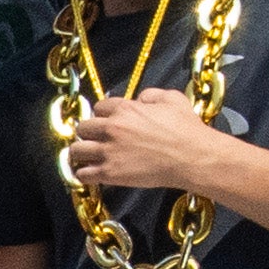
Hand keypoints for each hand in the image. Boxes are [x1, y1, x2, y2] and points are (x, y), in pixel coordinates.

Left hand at [64, 86, 235, 201]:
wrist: (192, 157)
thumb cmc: (186, 129)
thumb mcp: (173, 99)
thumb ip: (152, 94)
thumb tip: (140, 98)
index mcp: (125, 109)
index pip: (99, 107)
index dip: (103, 114)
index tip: (107, 121)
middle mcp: (112, 128)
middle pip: (82, 127)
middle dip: (88, 132)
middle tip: (96, 139)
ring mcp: (108, 151)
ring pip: (76, 151)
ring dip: (81, 153)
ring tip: (89, 156)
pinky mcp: (109, 173)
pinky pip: (82, 174)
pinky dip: (84, 174)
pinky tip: (92, 173)